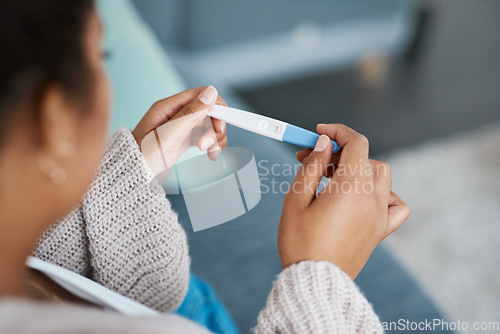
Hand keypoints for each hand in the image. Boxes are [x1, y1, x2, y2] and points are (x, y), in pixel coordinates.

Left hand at [132, 87, 226, 177]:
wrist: (133, 179)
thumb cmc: (144, 158)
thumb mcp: (169, 135)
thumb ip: (191, 113)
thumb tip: (210, 93)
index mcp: (168, 107)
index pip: (201, 95)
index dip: (215, 109)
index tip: (219, 127)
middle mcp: (175, 113)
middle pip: (208, 110)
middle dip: (215, 127)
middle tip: (210, 145)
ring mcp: (180, 126)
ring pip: (209, 124)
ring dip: (215, 137)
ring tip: (210, 153)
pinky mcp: (183, 139)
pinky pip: (204, 135)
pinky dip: (211, 144)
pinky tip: (210, 154)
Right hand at [278, 124, 409, 278]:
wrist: (314, 281)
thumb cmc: (300, 242)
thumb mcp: (296, 199)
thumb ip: (311, 166)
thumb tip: (325, 143)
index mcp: (351, 188)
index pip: (356, 143)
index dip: (337, 131)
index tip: (319, 132)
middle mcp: (372, 199)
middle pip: (365, 157)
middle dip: (339, 152)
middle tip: (312, 159)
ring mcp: (380, 215)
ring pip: (381, 175)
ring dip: (359, 168)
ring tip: (333, 179)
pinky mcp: (380, 230)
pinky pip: (395, 203)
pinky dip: (383, 193)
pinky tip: (364, 198)